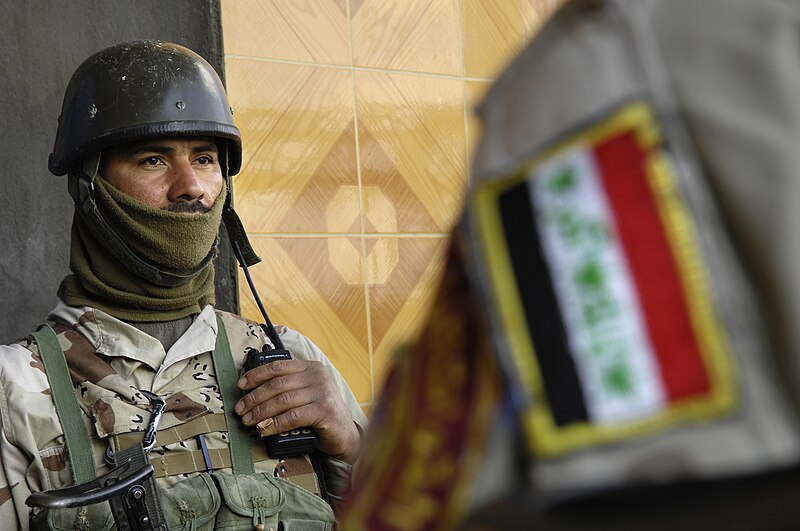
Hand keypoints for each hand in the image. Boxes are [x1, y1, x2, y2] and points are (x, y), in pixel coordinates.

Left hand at [235, 359, 360, 463]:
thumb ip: (289, 387)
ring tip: (248, 420)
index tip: (241, 385)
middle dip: (254, 397)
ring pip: (282, 400)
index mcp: (311, 367)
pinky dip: (274, 424)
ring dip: (261, 411)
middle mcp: (318, 377)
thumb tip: (253, 391)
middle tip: (240, 409)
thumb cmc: (321, 414)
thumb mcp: (307, 393)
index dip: (257, 375)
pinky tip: (264, 429)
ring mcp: (323, 393)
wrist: (345, 435)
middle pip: (277, 384)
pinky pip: (292, 417)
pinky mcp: (324, 411)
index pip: (278, 366)